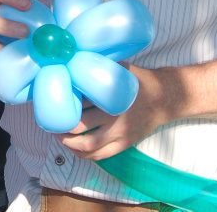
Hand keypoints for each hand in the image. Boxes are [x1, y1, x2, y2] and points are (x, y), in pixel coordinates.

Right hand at [0, 0, 31, 68]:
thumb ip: (29, 7)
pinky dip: (1, 64)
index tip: (28, 5)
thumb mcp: (12, 8)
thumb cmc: (4, 18)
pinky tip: (16, 64)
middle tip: (26, 32)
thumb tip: (49, 7)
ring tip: (19, 51)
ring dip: (0, 49)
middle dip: (6, 26)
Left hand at [57, 65, 174, 160]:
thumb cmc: (139, 80)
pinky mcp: (124, 145)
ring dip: (69, 143)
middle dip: (61, 126)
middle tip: (50, 120)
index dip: (63, 103)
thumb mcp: (119, 68)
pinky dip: (84, 155)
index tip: (51, 101)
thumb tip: (72, 61)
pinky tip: (74, 148)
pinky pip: (100, 156)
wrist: (166, 98)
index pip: (80, 103)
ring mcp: (120, 134)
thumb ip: (98, 68)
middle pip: (80, 126)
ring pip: (88, 146)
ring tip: (58, 135)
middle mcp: (115, 118)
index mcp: (111, 98)